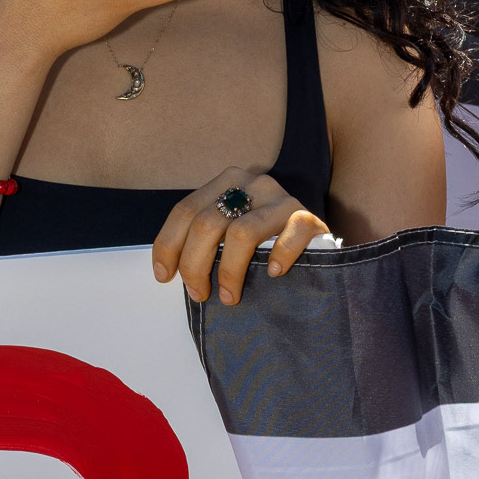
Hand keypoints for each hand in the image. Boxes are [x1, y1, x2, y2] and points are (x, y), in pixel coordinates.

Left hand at [152, 169, 325, 306]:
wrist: (314, 239)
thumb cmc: (263, 241)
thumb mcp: (230, 229)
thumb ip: (206, 237)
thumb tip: (169, 270)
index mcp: (226, 182)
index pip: (185, 211)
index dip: (168, 245)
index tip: (164, 276)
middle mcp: (252, 184)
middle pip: (207, 223)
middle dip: (194, 264)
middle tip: (199, 293)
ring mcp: (280, 199)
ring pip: (240, 233)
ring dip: (229, 271)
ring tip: (229, 295)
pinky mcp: (307, 217)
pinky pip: (288, 236)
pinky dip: (277, 257)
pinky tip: (272, 274)